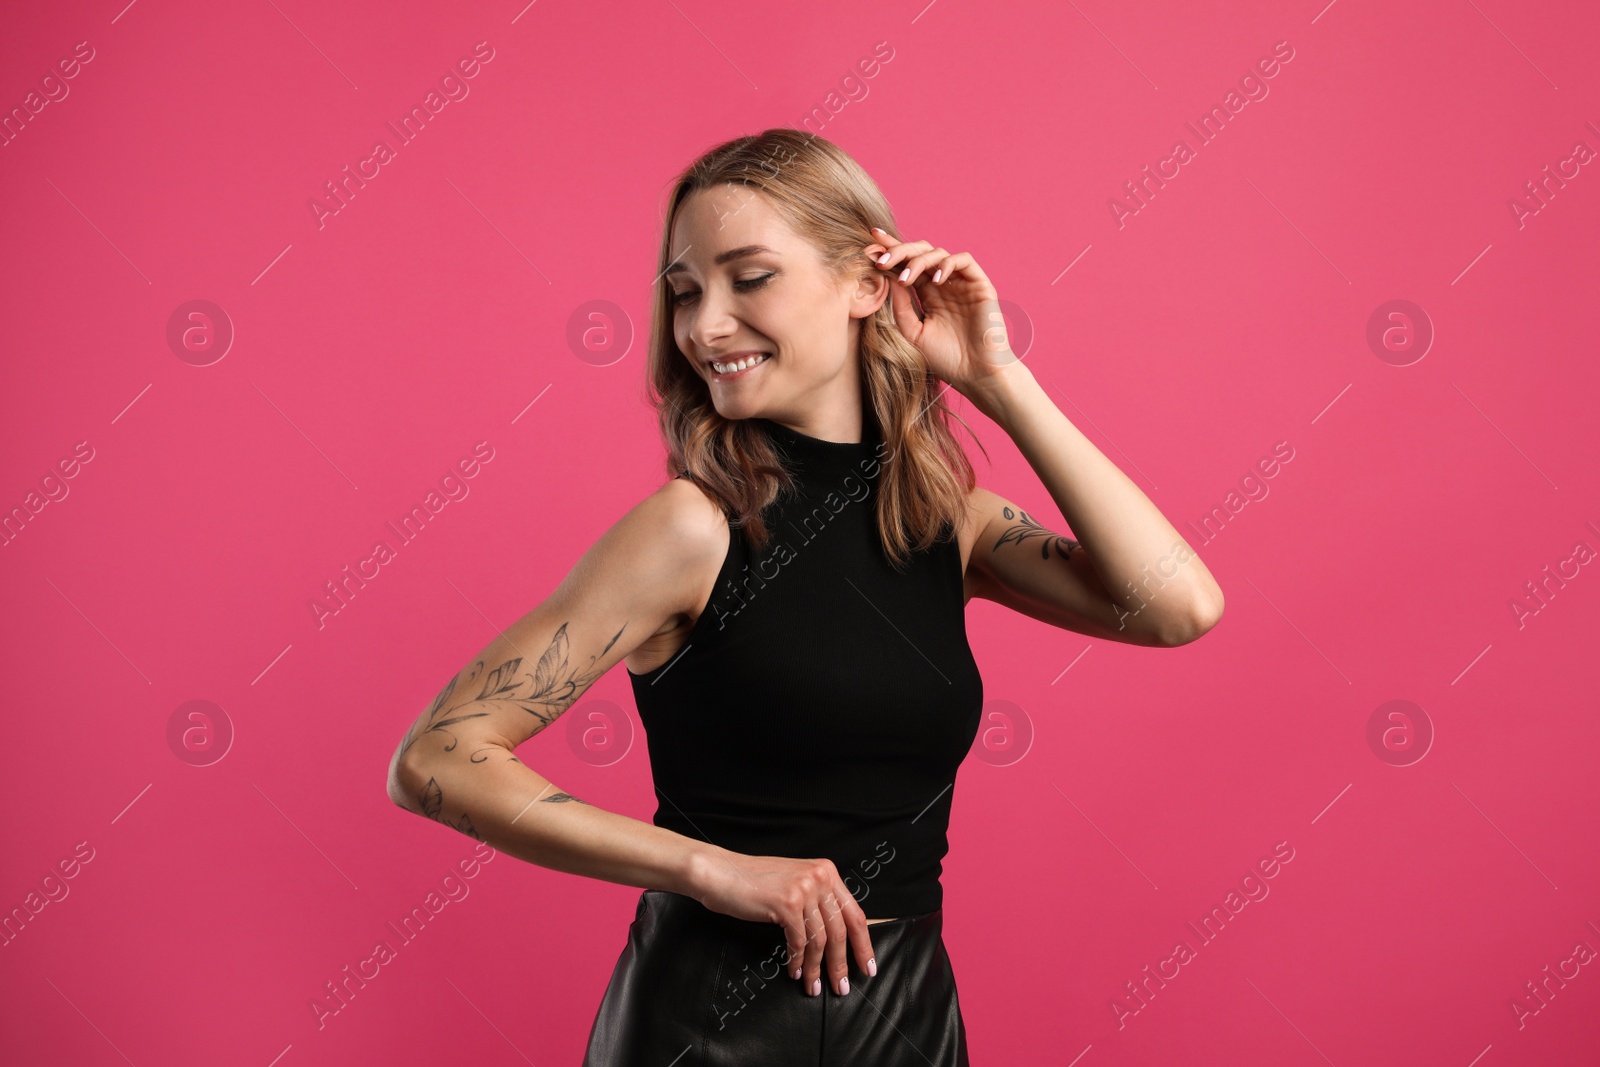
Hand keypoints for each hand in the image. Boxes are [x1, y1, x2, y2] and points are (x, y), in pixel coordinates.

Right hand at [692, 849, 876, 996]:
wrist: (720, 872)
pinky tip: (794, 972)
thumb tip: (837, 937)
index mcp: (826, 871)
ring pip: (821, 940)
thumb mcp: (795, 884)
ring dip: (817, 969)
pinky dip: (798, 961)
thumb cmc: (753, 883)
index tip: (868, 967)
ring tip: (813, 987)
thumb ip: (817, 902)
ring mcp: (804, 889)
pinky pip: (799, 942)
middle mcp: (820, 877)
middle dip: (842, 964)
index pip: (855, 913)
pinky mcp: (786, 903)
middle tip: (841, 987)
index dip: (864, 944)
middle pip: (842, 930)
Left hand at [865, 226, 1021, 397]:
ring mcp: (961, 282)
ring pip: (938, 252)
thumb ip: (900, 306)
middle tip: (881, 260)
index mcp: (926, 293)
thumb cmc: (946, 359)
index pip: (906, 265)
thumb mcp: (912, 333)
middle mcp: (943, 284)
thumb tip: (888, 277)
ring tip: (905, 279)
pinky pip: (963, 260)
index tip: (869, 244)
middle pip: (920, 252)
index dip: (890, 251)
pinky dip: (947, 265)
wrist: (976, 375)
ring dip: (918, 261)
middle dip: (898, 251)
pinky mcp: (979, 284)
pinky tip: (934, 281)